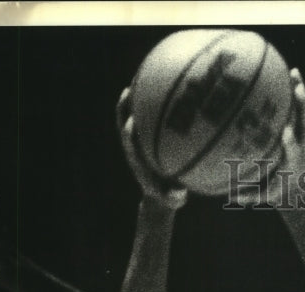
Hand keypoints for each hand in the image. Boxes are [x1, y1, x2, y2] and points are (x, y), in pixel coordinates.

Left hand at [116, 88, 187, 209]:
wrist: (159, 196)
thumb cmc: (168, 197)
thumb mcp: (173, 201)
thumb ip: (175, 197)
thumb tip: (180, 192)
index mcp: (138, 162)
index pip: (130, 145)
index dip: (129, 134)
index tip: (132, 123)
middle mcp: (134, 148)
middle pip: (124, 124)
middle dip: (125, 109)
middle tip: (130, 90)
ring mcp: (137, 141)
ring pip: (131, 116)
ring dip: (134, 99)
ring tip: (139, 78)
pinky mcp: (145, 137)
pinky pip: (145, 115)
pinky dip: (149, 102)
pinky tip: (160, 86)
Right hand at [231, 68, 304, 207]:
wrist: (299, 188)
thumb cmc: (277, 190)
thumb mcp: (265, 196)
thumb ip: (250, 196)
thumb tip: (230, 197)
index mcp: (294, 163)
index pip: (293, 152)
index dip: (291, 142)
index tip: (286, 132)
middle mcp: (301, 147)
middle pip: (304, 126)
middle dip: (302, 110)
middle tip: (298, 91)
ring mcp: (303, 137)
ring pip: (304, 113)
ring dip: (301, 93)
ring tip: (294, 72)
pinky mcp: (301, 129)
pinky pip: (299, 108)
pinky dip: (296, 90)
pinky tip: (290, 72)